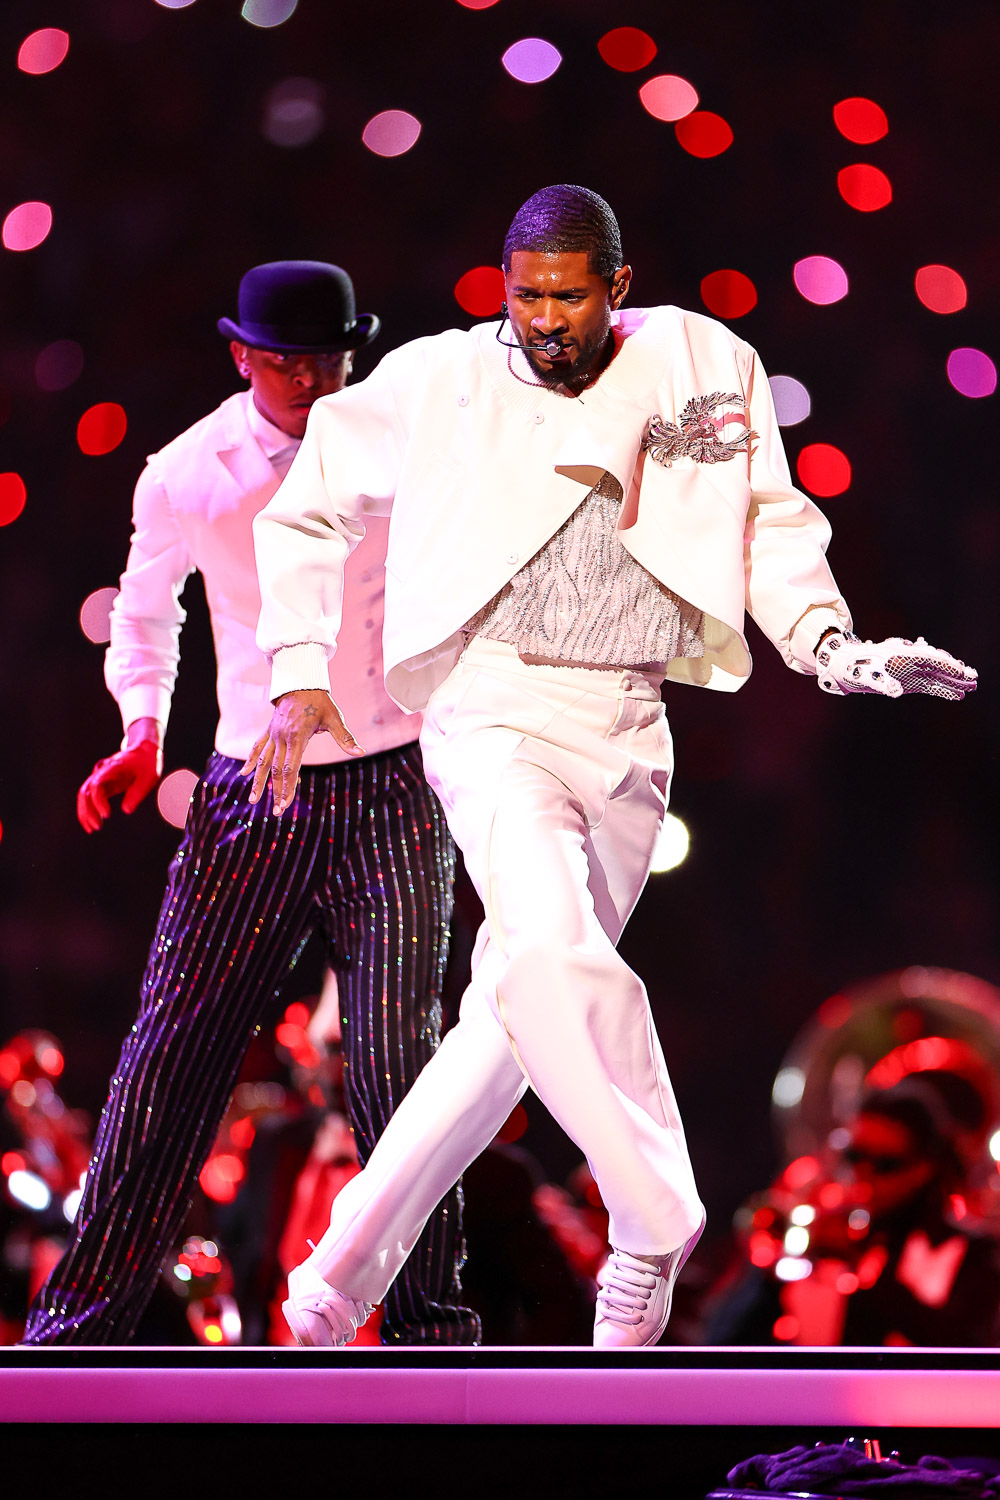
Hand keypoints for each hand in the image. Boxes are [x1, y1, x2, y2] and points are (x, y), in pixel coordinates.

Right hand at [77, 734, 161, 832]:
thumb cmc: (148, 762)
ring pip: (84, 796)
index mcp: (113, 768)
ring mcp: (100, 778)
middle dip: (88, 810)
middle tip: (98, 827)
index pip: (97, 784)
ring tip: (93, 829)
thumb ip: (138, 792)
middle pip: (86, 791)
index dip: (98, 801)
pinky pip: (90, 798)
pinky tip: (92, 824)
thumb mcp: (149, 776)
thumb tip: (126, 811)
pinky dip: (89, 810)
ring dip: (85, 813)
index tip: (107, 815)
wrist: (144, 750)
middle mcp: (102, 772)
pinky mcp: (103, 785)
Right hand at [240, 690, 361, 814]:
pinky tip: (244, 773)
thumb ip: (345, 738)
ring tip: (252, 800)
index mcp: (297, 737)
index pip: (290, 768)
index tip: (285, 805)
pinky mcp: (269, 731)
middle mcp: (281, 737)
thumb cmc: (320, 701)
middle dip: (276, 792)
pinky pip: (257, 747)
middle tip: (276, 812)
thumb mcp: (334, 718)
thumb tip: (360, 752)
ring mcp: (273, 734)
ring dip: (257, 782)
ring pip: (262, 761)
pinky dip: (250, 760)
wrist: (300, 681)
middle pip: (275, 770)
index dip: (287, 788)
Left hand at [816, 631, 977, 700]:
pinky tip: (956, 694)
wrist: (841, 665)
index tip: (961, 671)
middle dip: (955, 673)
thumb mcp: (863, 675)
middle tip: (974, 680)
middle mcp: (907, 660)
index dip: (945, 665)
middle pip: (936, 666)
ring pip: (935, 674)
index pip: (928, 659)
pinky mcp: (907, 679)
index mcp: (899, 655)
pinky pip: (929, 683)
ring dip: (952, 681)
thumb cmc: (852, 667)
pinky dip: (942, 688)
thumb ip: (879, 682)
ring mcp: (908, 670)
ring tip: (971, 686)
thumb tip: (896, 692)